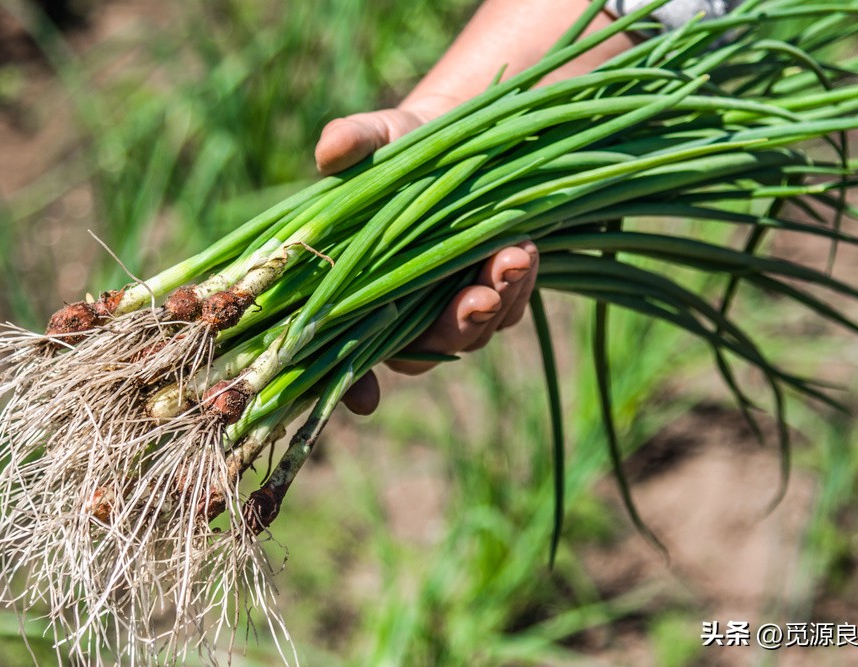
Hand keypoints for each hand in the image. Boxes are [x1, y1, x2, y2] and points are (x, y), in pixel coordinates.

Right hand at [317, 108, 538, 415]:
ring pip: (473, 332)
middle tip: (478, 299)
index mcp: (357, 288)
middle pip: (423, 351)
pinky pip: (508, 308)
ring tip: (516, 255)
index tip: (367, 399)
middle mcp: (402, 308)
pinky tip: (527, 247)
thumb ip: (354, 140)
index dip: (350, 385)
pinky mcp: (492, 290)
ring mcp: (450, 303)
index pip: (344, 352)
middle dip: (454, 327)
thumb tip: (330, 150)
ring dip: (496, 302)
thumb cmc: (402, 142)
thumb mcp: (379, 134)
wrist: (461, 134)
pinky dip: (519, 283)